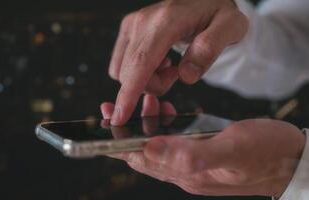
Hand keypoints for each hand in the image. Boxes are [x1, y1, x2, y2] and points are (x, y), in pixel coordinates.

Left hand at [101, 96, 305, 197]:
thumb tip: (150, 148)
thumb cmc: (268, 154)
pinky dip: (164, 126)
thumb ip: (192, 153)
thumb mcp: (233, 149)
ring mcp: (193, 165)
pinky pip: (172, 143)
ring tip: (149, 102)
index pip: (140, 160)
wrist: (293, 161)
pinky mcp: (201, 155)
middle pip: (142, 154)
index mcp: (189, 172)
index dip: (117, 144)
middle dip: (124, 131)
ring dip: (146, 125)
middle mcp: (186, 172)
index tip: (103, 125)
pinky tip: (167, 111)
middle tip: (113, 108)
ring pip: (156, 146)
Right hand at [109, 0, 248, 124]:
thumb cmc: (218, 13)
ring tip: (171, 66)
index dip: (128, 93)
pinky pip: (121, 65)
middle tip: (178, 72)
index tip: (119, 117)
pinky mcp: (128, 29)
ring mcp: (132, 25)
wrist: (205, 0)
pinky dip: (138, 73)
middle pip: (132, 73)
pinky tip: (158, 62)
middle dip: (154, 85)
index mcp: (166, 21)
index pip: (141, 63)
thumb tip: (186, 75)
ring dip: (146, 80)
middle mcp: (142, 21)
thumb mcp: (230, 28)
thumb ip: (210, 49)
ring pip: (124, 72)